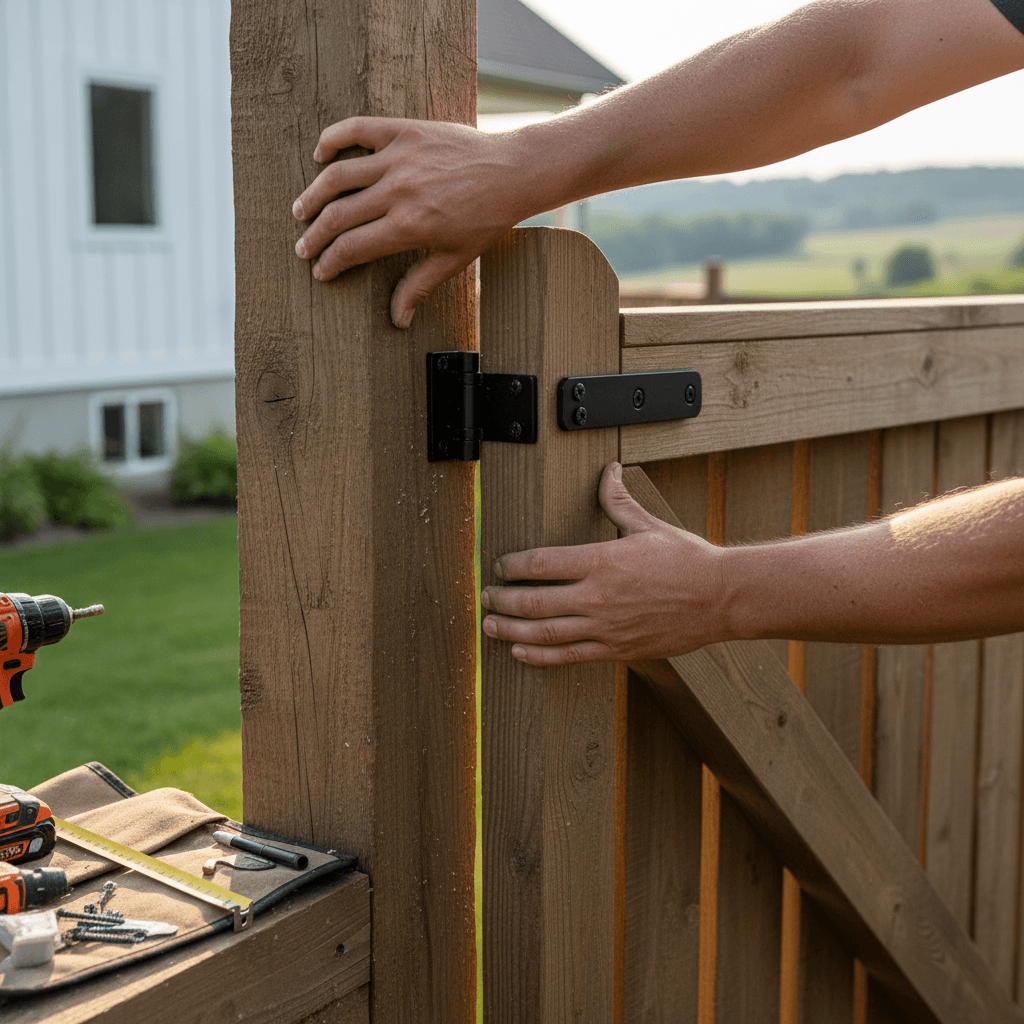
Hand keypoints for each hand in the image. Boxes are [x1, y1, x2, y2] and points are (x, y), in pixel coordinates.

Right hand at [292, 117, 533, 327]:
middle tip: (304, 248)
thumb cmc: (485, 219)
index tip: (321, 271)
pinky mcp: (404, 131)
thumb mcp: (454, 259)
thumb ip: (419, 286)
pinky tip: (320, 155)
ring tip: (300, 211)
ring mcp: (399, 158)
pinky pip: (357, 129)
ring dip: (313, 195)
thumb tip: (398, 320)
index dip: (331, 262)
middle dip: (315, 236)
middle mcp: (398, 192)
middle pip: (338, 215)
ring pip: (338, 175)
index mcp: (409, 227)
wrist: (512, 173)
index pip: (353, 247)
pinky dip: (333, 139)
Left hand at [480, 463, 726, 664]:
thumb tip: (609, 470)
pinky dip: (539, 656)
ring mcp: (605, 627)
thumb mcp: (649, 525)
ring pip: (545, 633)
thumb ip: (618, 500)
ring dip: (511, 630)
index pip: (542, 563)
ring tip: (489, 626)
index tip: (499, 566)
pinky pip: (568, 656)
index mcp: (602, 561)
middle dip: (502, 599)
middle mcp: (598, 597)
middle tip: (484, 597)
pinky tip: (519, 651)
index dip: (513, 566)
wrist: (721, 599)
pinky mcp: (616, 650)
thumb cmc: (687, 560)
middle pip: (534, 601)